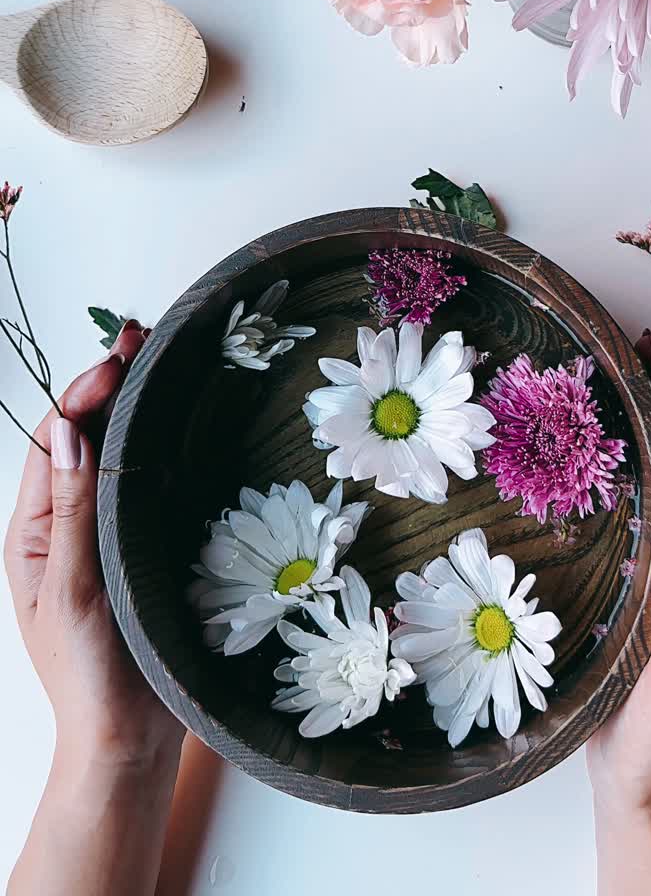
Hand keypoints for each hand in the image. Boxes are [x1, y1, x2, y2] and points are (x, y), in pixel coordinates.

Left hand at [4, 322, 181, 769]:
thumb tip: (74, 431)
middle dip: (110, 384)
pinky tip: (186, 424)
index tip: (120, 357)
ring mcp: (108, 535)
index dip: (83, 393)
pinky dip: (164, 449)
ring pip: (121, 457)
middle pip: (87, 436)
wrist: (128, 743)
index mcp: (34, 530)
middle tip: (144, 336)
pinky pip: (151, 488)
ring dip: (138, 409)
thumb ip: (72, 512)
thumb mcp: (72, 592)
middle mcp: (68, 523)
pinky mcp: (144, 549)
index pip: (57, 441)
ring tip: (164, 362)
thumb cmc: (87, 678)